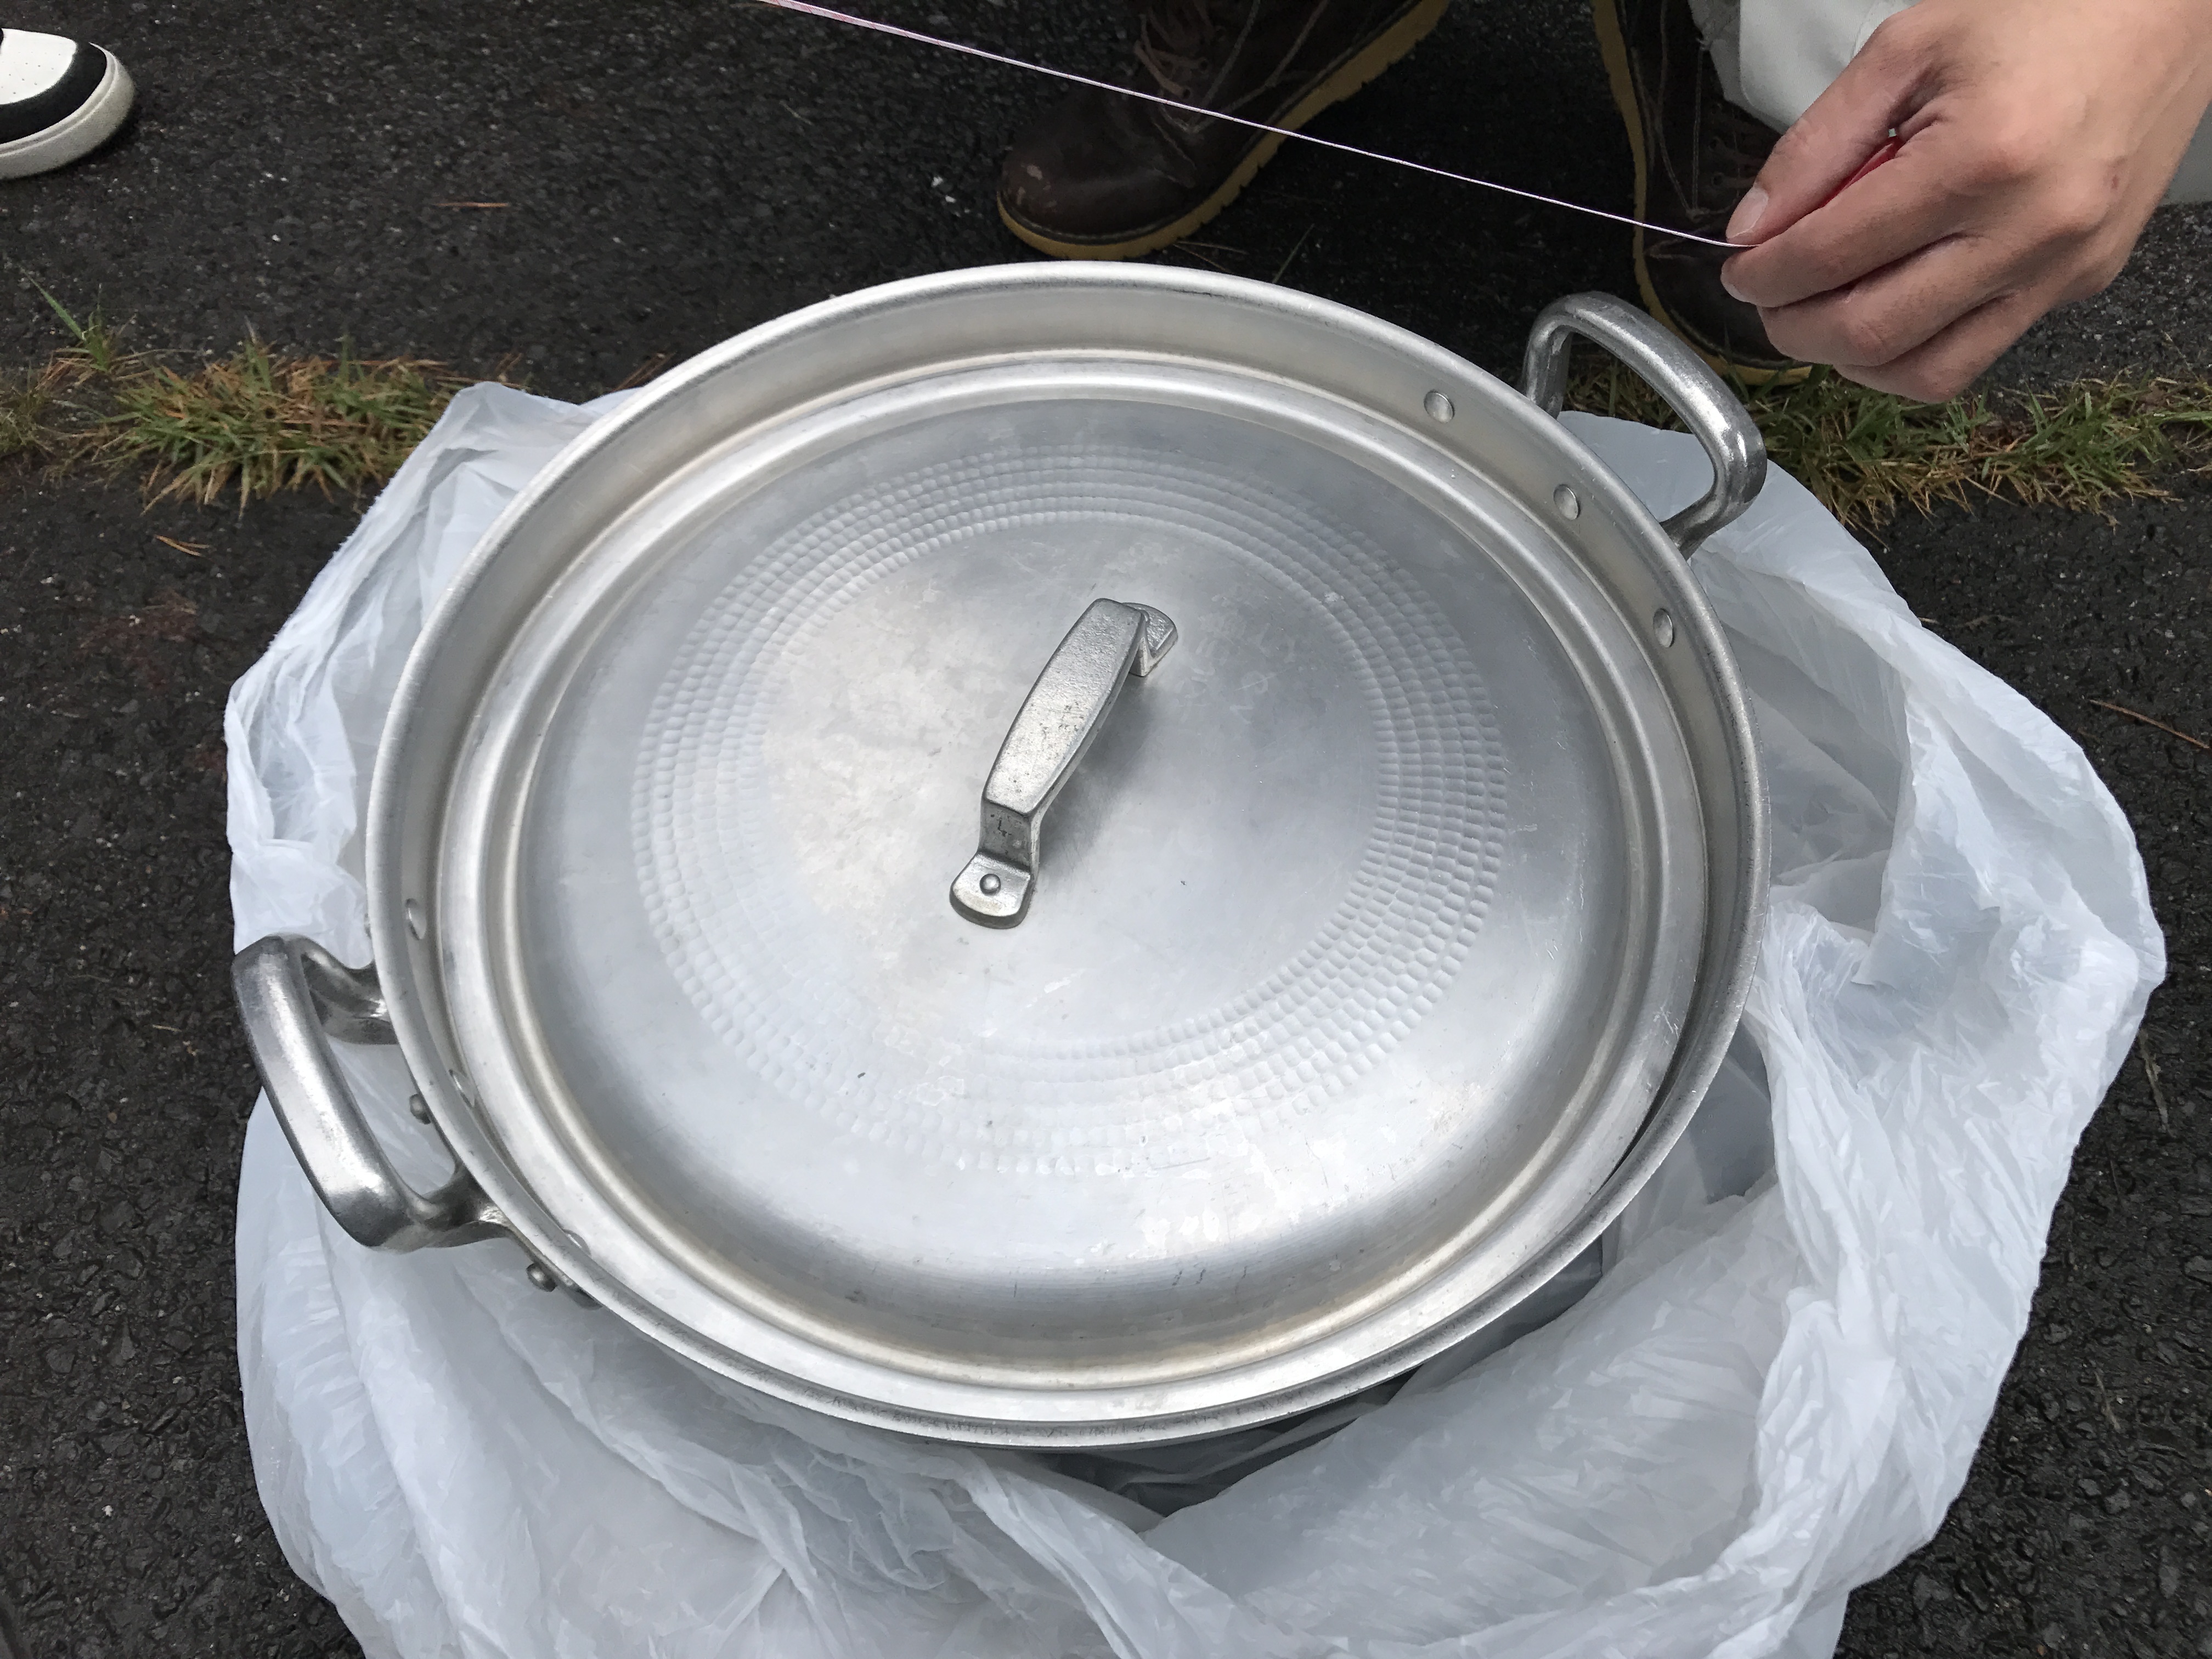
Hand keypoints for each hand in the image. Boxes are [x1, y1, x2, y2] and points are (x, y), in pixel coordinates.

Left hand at [1719, 0, 2211, 400]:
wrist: (2167, 6)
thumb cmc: (2047, 9)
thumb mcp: (1908, 49)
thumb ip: (1817, 145)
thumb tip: (1753, 225)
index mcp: (1980, 163)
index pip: (1831, 258)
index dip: (1764, 276)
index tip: (1740, 268)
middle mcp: (2030, 230)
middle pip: (1871, 334)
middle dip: (1795, 329)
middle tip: (1771, 300)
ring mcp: (2064, 267)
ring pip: (1927, 371)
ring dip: (1853, 358)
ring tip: (1824, 311)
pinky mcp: (2085, 281)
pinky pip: (1980, 350)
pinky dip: (1916, 346)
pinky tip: (1893, 301)